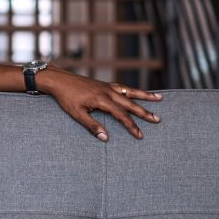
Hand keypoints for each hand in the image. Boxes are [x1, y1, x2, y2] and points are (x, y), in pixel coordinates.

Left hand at [36, 66, 161, 140]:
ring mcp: (107, 86)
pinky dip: (132, 90)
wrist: (59, 80)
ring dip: (145, 95)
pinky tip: (138, 93)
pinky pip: (123, 87)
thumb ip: (92, 126)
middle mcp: (108, 91)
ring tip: (159, 98)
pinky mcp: (104, 84)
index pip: (121, 115)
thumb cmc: (66, 98)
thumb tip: (106, 138)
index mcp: (102, 100)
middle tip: (158, 119)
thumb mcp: (77, 114)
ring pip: (130, 92)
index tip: (140, 135)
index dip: (131, 126)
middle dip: (145, 112)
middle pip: (130, 103)